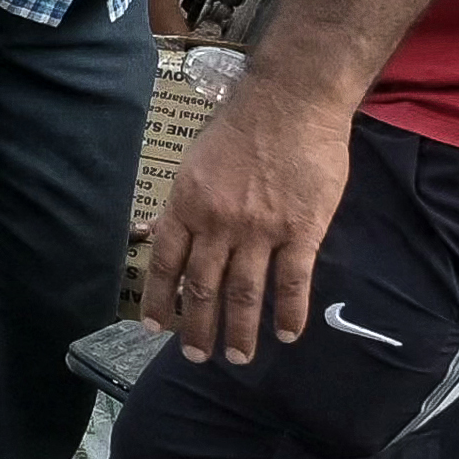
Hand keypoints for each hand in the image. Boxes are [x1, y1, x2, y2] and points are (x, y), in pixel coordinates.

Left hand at [141, 72, 349, 364]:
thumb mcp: (196, 162)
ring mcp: (261, 229)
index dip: (161, 300)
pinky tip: (288, 333)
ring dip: (240, 331)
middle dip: (198, 328)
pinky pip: (293, 281)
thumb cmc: (242, 126)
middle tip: (198, 357)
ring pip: (246, 294)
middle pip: (204, 288)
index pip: (166, 263)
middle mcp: (218, 222)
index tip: (156, 328)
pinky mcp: (302, 230)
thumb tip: (165, 233)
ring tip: (238, 358)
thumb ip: (187, 203)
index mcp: (187, 204)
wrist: (291, 100)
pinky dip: (289, 312)